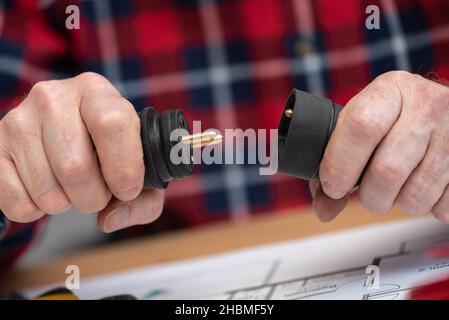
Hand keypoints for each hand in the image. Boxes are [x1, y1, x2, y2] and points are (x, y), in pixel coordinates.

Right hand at [0, 72, 163, 231]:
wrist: (72, 136)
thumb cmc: (112, 152)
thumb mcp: (142, 170)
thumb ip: (144, 201)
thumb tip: (109, 219)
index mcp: (96, 92)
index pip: (111, 124)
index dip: (124, 168)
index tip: (127, 190)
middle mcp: (53, 98)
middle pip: (75, 166)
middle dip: (94, 197)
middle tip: (99, 192)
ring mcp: (18, 121)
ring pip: (47, 191)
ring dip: (67, 204)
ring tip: (73, 187)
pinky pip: (17, 202)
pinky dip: (37, 210)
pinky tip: (47, 189)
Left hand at [311, 71, 448, 222]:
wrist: (442, 110)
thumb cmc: (392, 122)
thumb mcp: (360, 127)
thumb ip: (336, 167)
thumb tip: (323, 210)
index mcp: (390, 90)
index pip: (361, 126)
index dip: (341, 164)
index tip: (334, 186)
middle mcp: (426, 105)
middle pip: (387, 170)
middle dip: (370, 197)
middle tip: (369, 195)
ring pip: (415, 194)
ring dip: (398, 203)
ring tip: (397, 188)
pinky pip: (443, 205)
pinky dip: (427, 208)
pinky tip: (423, 187)